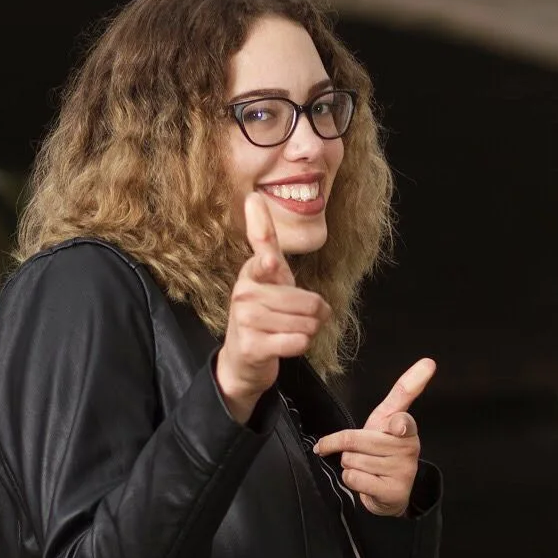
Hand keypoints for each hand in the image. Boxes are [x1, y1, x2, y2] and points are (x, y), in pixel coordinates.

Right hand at [216, 192, 331, 423]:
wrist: (243, 359)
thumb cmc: (263, 312)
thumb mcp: (267, 274)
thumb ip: (263, 237)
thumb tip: (253, 197)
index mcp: (250, 274)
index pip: (264, 262)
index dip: (270, 266)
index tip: (269, 265)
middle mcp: (243, 295)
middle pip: (308, 303)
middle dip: (314, 315)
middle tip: (295, 318)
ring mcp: (245, 322)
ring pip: (306, 324)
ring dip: (307, 331)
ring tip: (287, 331)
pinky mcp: (253, 347)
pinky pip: (298, 342)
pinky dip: (300, 345)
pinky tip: (284, 344)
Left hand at [310, 357, 434, 516]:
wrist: (388, 490)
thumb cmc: (384, 448)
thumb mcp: (388, 416)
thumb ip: (403, 391)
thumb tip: (429, 361)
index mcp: (407, 429)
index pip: (402, 422)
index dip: (397, 425)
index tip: (397, 426)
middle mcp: (408, 450)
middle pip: (356, 441)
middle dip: (349, 447)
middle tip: (362, 451)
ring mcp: (402, 472)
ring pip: (352, 460)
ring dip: (351, 464)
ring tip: (367, 467)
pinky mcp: (392, 492)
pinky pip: (354, 478)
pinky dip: (352, 480)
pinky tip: (367, 482)